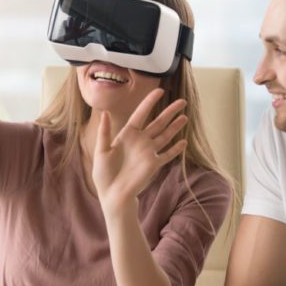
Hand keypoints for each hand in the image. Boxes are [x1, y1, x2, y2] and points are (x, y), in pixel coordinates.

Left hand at [92, 89, 186, 208]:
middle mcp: (140, 141)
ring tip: (185, 117)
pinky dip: (175, 149)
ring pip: (165, 136)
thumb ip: (104, 132)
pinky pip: (167, 155)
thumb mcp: (101, 150)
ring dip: (175, 127)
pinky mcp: (154, 165)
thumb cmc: (104, 174)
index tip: (159, 91)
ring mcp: (148, 152)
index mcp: (127, 135)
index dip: (150, 102)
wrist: (112, 194)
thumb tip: (104, 112)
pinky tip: (184, 142)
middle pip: (158, 122)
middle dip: (170, 112)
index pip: (141, 114)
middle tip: (182, 102)